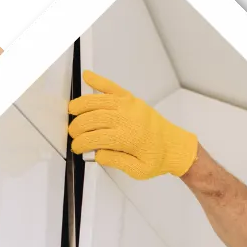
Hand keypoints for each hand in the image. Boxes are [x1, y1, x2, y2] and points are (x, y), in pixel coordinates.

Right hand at [68, 70, 198, 180]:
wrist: (175, 146)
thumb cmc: (157, 158)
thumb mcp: (138, 170)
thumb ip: (116, 161)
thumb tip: (97, 153)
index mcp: (128, 138)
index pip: (96, 138)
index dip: (82, 143)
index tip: (77, 147)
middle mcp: (127, 118)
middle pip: (94, 118)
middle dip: (78, 126)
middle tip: (73, 133)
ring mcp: (129, 106)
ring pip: (98, 101)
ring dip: (82, 105)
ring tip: (72, 111)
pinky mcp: (131, 99)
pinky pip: (112, 87)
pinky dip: (99, 81)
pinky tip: (87, 76)